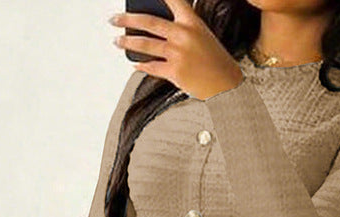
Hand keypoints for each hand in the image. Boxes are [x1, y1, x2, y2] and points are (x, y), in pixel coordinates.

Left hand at [109, 0, 243, 100]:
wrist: (226, 85)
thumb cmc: (215, 61)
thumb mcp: (202, 36)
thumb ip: (181, 28)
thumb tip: (155, 27)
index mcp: (192, 22)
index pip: (172, 0)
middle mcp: (183, 35)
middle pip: (148, 22)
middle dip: (127, 19)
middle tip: (114, 18)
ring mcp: (178, 54)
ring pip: (145, 44)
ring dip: (127, 43)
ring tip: (117, 41)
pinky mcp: (175, 72)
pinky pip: (152, 67)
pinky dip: (141, 65)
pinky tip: (134, 64)